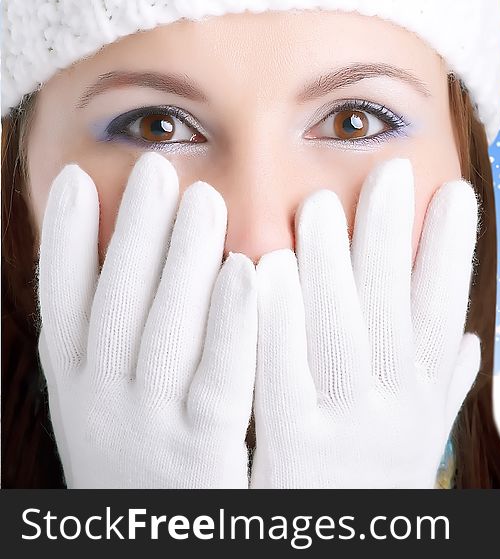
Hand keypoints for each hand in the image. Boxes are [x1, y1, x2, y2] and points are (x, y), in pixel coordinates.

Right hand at [37, 153, 256, 487]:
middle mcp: (100, 404)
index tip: (73, 179)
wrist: (163, 551)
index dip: (63, 239)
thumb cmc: (144, 472)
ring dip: (180, 259)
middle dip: (133, 231)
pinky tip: (249, 271)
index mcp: (75, 389)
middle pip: (116, 302)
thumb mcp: (109, 410)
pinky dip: (231, 322)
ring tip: (201, 197)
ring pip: (164, 329)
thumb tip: (127, 268)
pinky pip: (218, 377)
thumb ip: (117, 348)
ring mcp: (147, 429)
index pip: (61, 300)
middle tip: (157, 168)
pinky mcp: (204, 453)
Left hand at [251, 159, 480, 487]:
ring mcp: (346, 433)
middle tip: (390, 173)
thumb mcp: (417, 442)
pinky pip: (283, 380)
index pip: (444, 314)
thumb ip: (442, 389)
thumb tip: (471, 343)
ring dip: (333, 268)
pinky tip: (264, 269)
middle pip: (398, 313)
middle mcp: (395, 413)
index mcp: (423, 401)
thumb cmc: (373, 489)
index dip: (452, 253)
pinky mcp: (291, 456)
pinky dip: (277, 323)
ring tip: (321, 202)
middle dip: (394, 241)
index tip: (457, 194)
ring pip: (343, 336)